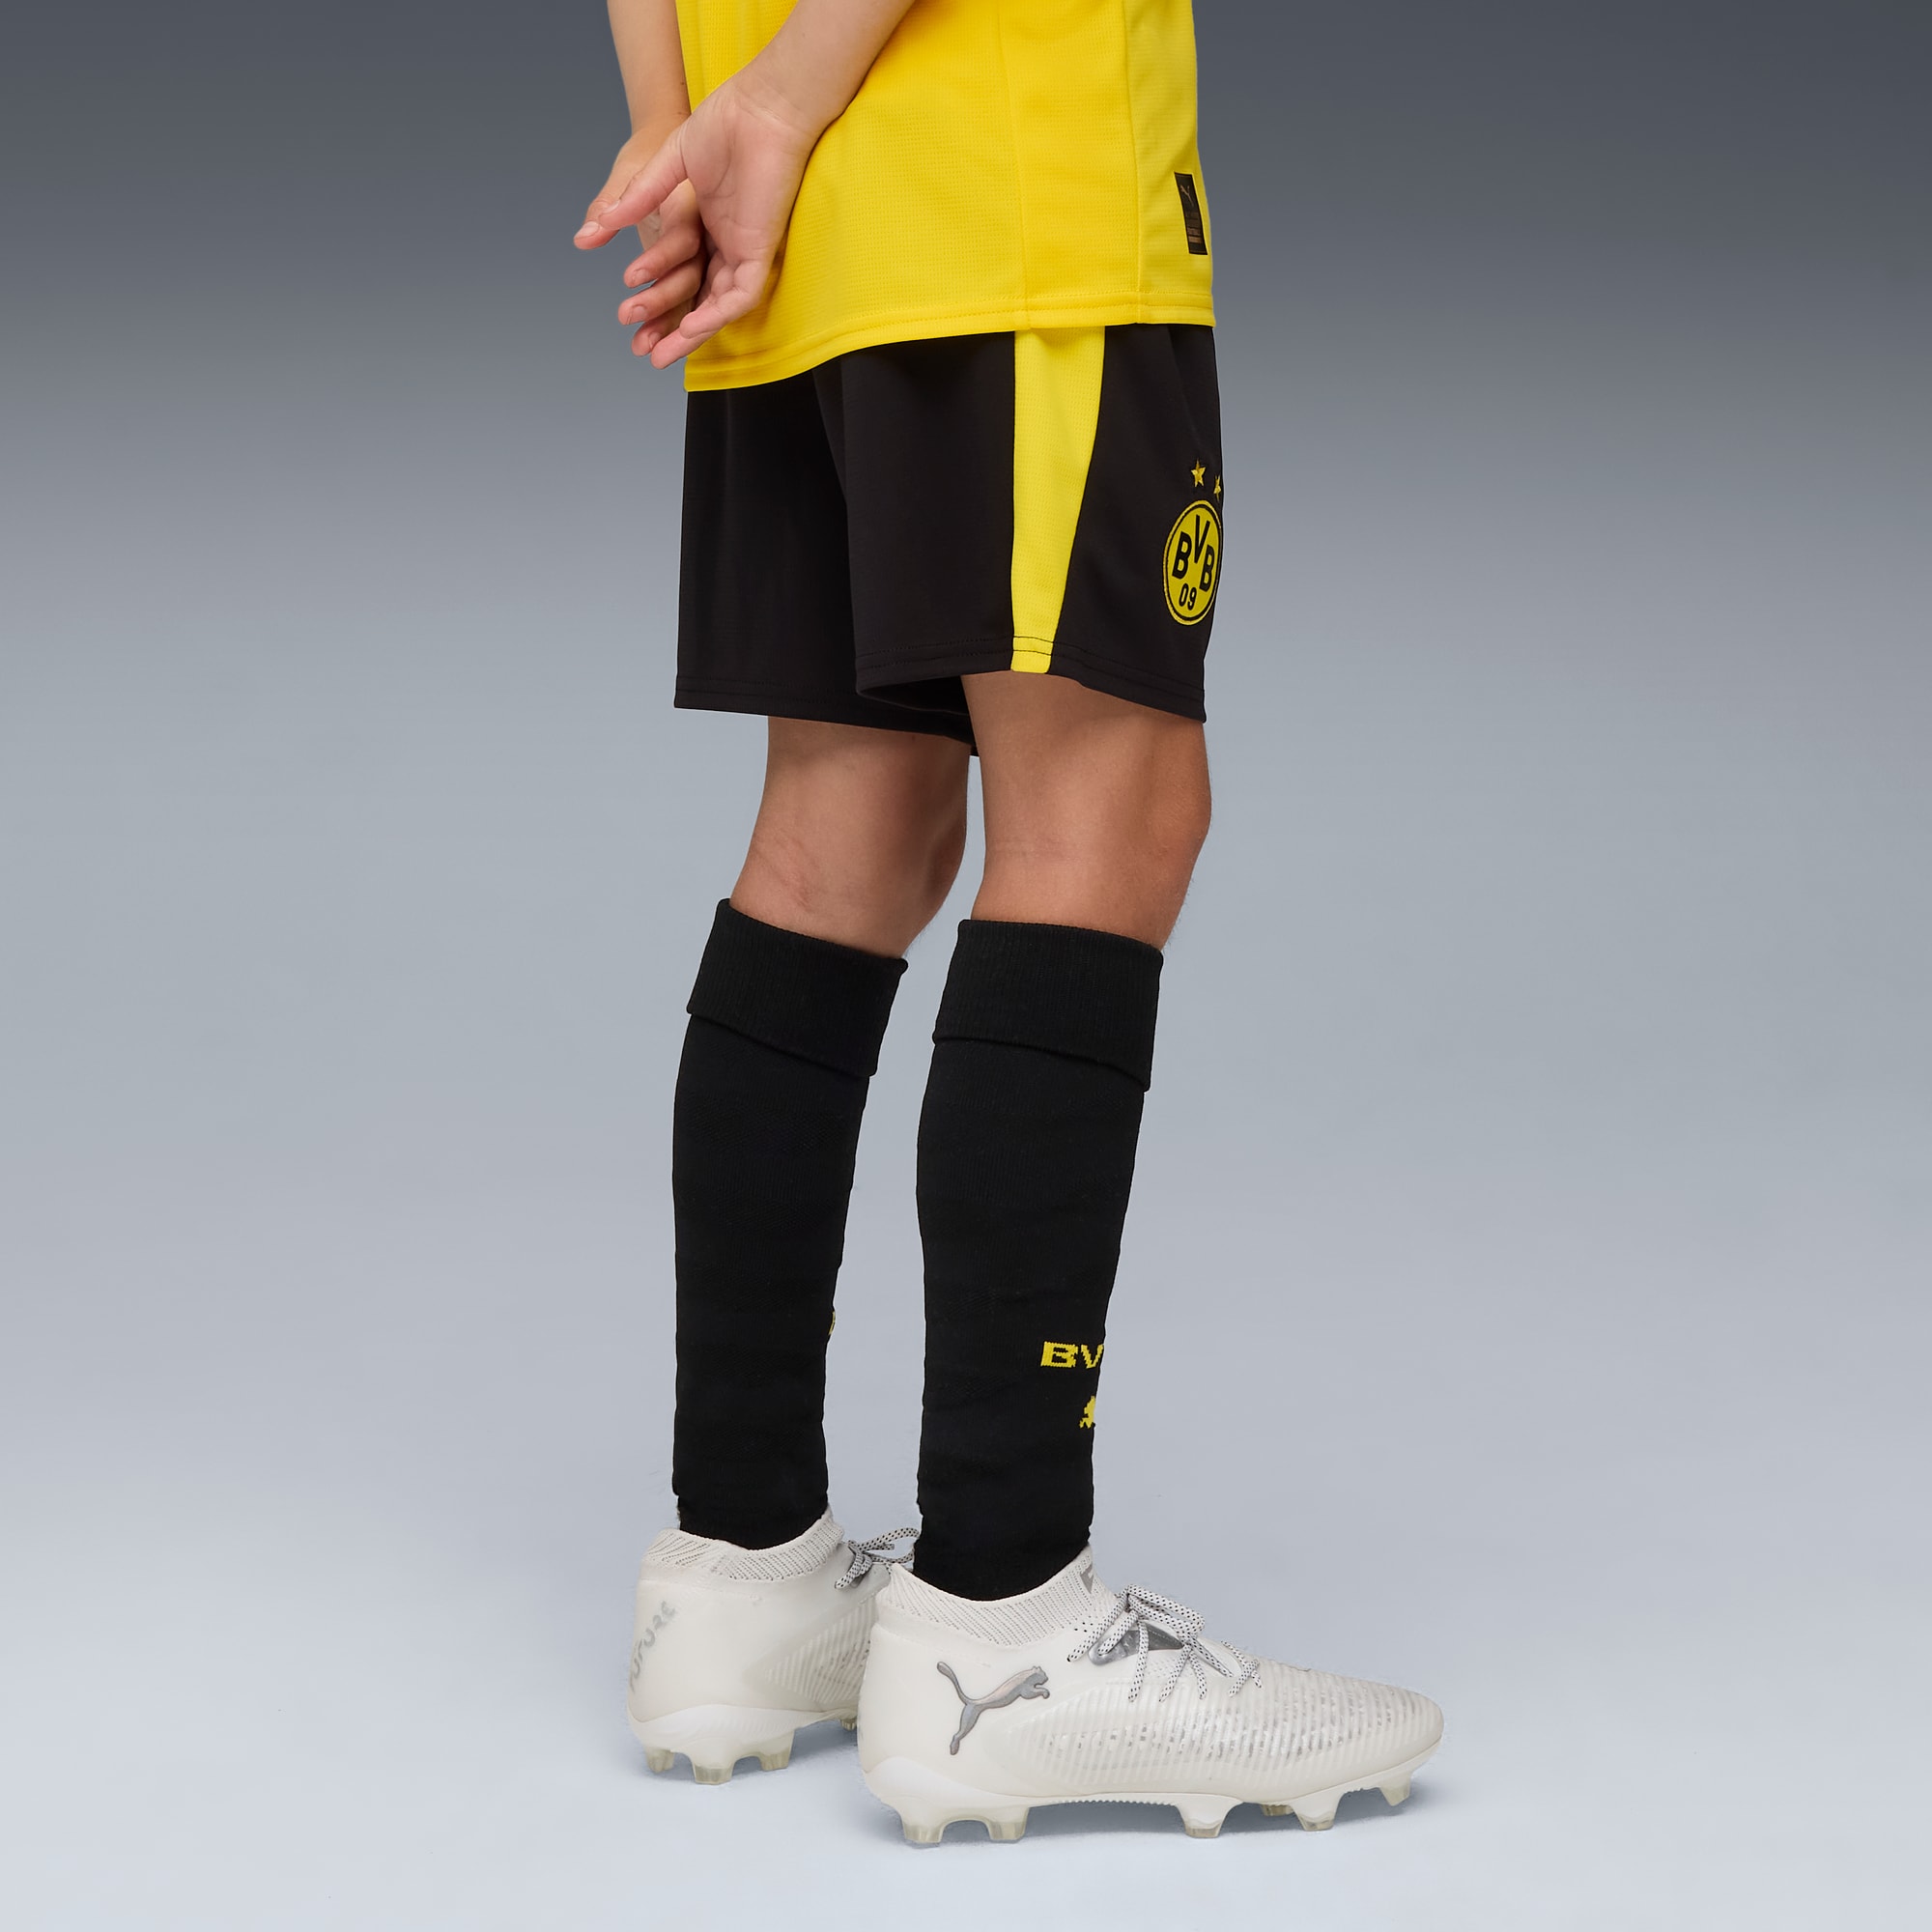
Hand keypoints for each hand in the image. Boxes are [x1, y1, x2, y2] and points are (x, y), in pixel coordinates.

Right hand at [574, 72, 818, 368]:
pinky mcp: (760, 251)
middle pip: (696, 300)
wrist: (758, 109)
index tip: (628, 318)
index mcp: (707, 227)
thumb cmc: (724, 125)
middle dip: (668, 328)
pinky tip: (691, 327)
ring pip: (715, 305)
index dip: (656, 302)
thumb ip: (637, 198)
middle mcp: (726, 245)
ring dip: (688, 332)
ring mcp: (744, 251)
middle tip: (641, 351)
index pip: (681, 277)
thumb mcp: (667, 165)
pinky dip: (715, 314)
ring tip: (660, 355)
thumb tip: (596, 228)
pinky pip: (739, 296)